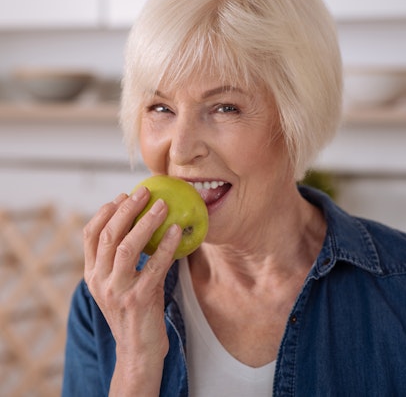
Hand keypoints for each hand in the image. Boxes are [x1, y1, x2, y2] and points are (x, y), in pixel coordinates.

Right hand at [83, 186, 181, 394]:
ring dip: (146, 222)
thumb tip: (137, 224)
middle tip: (143, 192)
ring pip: (128, 246)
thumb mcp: (117, 284)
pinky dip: (167, 245)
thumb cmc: (132, 310)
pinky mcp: (139, 299)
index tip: (121, 196)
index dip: (105, 211)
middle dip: (126, 209)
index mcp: (91, 274)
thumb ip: (119, 260)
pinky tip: (177, 230)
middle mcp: (99, 280)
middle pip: (109, 235)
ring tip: (162, 206)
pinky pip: (155, 265)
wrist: (137, 349)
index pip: (90, 235)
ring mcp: (118, 290)